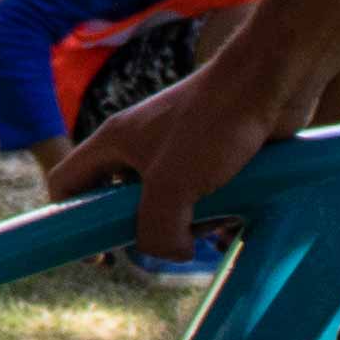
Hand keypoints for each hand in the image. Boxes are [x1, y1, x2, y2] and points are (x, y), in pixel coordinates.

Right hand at [66, 11, 308, 267]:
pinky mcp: (215, 158)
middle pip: (121, 202)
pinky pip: (204, 199)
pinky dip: (218, 214)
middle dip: (145, 231)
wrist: (272, 83)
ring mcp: (179, 151)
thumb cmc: (215, 123)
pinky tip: (238, 215)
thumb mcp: (171, 186)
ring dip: (190, 225)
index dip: (69, 221)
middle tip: (170, 243)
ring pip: (169, 206)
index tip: (99, 256)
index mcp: (115, 141)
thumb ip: (157, 230)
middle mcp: (141, 145)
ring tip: (215, 219)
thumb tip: (175, 252)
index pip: (67, 182)